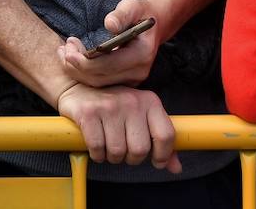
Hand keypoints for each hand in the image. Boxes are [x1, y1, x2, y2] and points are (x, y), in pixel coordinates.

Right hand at [56, 83, 181, 172]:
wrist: (79, 86)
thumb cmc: (114, 105)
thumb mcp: (141, 116)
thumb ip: (159, 140)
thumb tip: (175, 168)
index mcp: (149, 101)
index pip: (166, 135)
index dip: (162, 155)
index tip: (156, 161)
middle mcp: (132, 101)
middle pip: (140, 150)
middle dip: (132, 158)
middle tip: (125, 151)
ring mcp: (109, 106)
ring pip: (117, 152)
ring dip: (112, 157)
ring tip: (109, 146)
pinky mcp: (88, 113)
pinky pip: (97, 148)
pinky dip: (97, 154)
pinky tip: (97, 146)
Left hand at [58, 0, 161, 87]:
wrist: (154, 23)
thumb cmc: (140, 13)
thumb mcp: (132, 6)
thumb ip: (121, 15)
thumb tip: (110, 25)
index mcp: (142, 54)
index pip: (109, 65)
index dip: (85, 61)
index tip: (68, 49)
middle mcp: (138, 72)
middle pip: (100, 78)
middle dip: (76, 66)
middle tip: (64, 48)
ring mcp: (132, 80)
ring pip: (97, 84)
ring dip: (76, 70)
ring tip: (64, 51)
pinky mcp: (124, 82)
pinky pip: (100, 83)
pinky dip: (83, 73)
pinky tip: (72, 58)